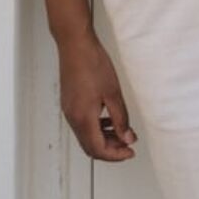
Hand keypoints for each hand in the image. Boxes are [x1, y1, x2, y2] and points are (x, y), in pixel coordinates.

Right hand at [58, 31, 137, 160]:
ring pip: (86, 136)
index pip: (98, 150)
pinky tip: (108, 118)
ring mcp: (69, 109)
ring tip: (122, 131)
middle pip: (90, 146)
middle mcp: (72, 117)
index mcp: (83, 118)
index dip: (116, 155)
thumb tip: (127, 138)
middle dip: (111, 149)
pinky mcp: (69, 101)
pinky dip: (96, 127)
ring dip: (104, 138)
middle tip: (128, 144)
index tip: (130, 151)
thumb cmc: (92, 62)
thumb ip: (120, 118)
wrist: (75, 43)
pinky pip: (82, 123)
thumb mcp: (113, 92)